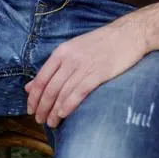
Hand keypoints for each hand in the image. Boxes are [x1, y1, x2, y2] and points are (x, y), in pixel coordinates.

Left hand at [25, 22, 147, 127]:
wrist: (128, 34)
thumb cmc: (101, 43)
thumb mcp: (73, 49)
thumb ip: (53, 68)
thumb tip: (30, 86)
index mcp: (61, 52)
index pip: (40, 78)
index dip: (33, 97)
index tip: (30, 110)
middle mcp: (70, 59)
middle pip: (50, 88)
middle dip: (42, 108)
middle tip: (39, 120)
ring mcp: (84, 66)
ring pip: (62, 93)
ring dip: (54, 111)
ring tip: (51, 123)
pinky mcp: (98, 73)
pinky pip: (79, 92)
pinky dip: (69, 105)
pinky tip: (64, 114)